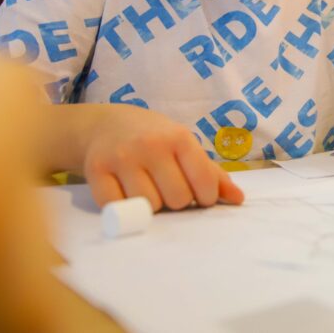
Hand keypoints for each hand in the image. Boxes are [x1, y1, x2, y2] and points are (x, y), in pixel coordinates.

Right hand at [82, 106, 243, 211]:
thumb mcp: (184, 146)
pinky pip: (117, 208)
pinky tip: (127, 194)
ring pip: (149, 206)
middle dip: (178, 202)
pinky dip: (125, 209)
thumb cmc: (154, 138)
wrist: (106, 124)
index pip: (204, 182)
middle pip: (177, 199)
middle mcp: (150, 145)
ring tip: (149, 190)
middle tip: (169, 190)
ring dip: (152, 207)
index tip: (200, 196)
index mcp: (178, 137)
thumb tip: (238, 199)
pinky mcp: (96, 171)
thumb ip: (211, 174)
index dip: (206, 197)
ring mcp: (121, 157)